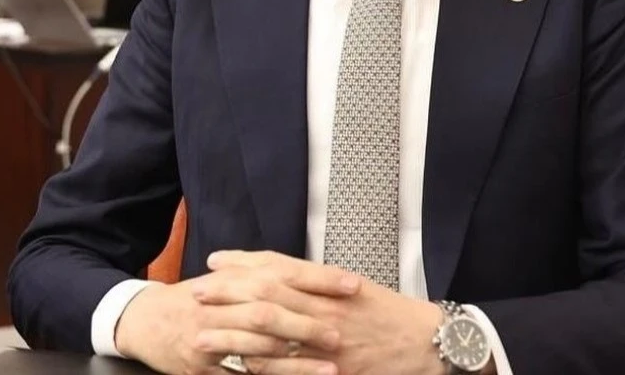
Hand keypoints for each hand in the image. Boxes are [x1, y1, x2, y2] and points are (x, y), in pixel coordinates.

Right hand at [115, 257, 360, 374]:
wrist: (145, 320)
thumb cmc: (196, 298)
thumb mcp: (228, 277)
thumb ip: (264, 273)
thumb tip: (311, 272)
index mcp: (235, 278)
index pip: (285, 273)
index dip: (320, 279)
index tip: (353, 286)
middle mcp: (222, 305)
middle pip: (271, 312)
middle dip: (308, 324)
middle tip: (343, 334)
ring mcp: (209, 339)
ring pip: (257, 350)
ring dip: (295, 362)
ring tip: (329, 369)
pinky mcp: (200, 369)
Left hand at [197, 251, 445, 374]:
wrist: (426, 342)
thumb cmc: (391, 315)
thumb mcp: (356, 289)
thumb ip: (319, 283)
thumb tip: (281, 275)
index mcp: (331, 284)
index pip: (280, 267)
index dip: (245, 262)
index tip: (216, 261)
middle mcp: (326, 308)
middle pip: (268, 294)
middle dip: (229, 293)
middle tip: (198, 292)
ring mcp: (327, 341)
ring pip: (272, 333)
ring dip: (233, 333)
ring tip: (202, 333)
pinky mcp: (332, 370)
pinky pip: (290, 368)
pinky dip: (261, 366)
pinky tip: (237, 365)